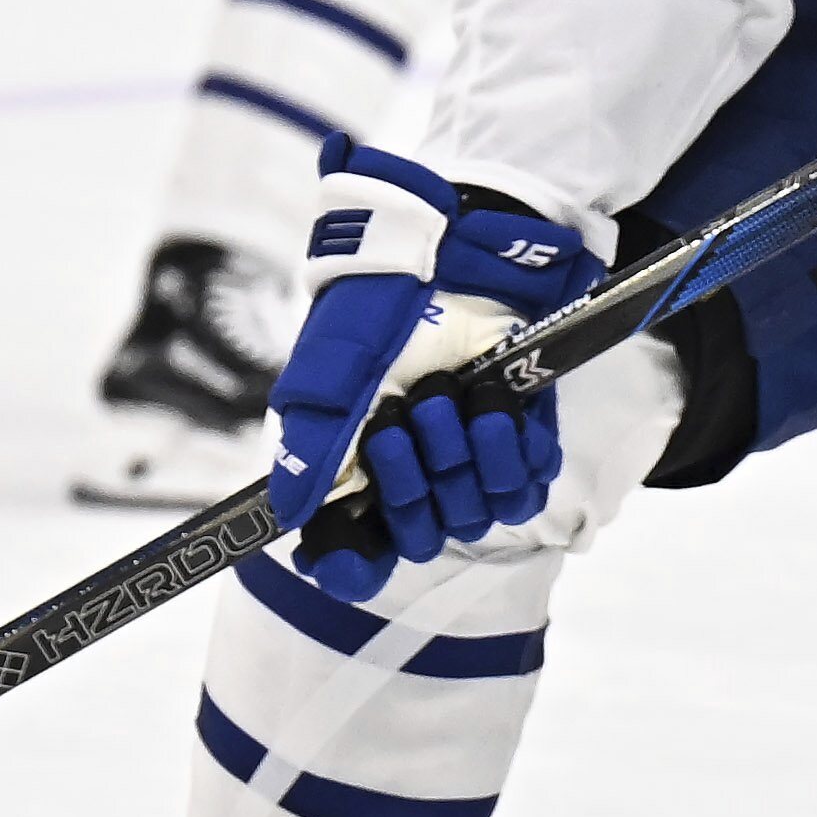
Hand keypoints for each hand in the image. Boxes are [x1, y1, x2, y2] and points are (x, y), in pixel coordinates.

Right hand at [262, 157, 608, 587]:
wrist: (459, 251)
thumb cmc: (386, 305)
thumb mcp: (333, 370)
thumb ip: (312, 445)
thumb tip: (289, 513)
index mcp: (360, 464)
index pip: (356, 552)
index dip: (352, 564)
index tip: (350, 556)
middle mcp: (416, 471)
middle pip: (420, 534)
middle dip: (411, 482)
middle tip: (404, 416)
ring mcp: (471, 458)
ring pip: (474, 515)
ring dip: (461, 462)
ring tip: (449, 397)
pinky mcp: (525, 437)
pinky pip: (526, 486)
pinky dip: (510, 454)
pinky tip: (494, 409)